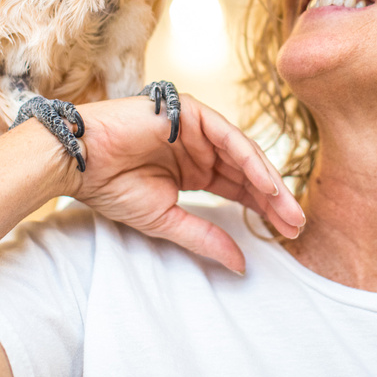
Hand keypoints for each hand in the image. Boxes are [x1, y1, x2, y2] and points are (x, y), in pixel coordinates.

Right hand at [49, 94, 304, 273]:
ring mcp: (197, 128)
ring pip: (244, 154)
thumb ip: (205, 238)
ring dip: (268, 182)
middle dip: (274, 199)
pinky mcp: (191, 112)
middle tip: (297, 225)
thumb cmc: (112, 188)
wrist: (79, 162)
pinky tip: (266, 184)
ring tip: (288, 210)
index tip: (288, 233)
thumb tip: (241, 265)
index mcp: (195, 170)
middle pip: (248, 173)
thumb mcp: (166, 220)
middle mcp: (201, 147)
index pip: (239, 189)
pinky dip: (250, 160)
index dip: (264, 209)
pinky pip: (229, 137)